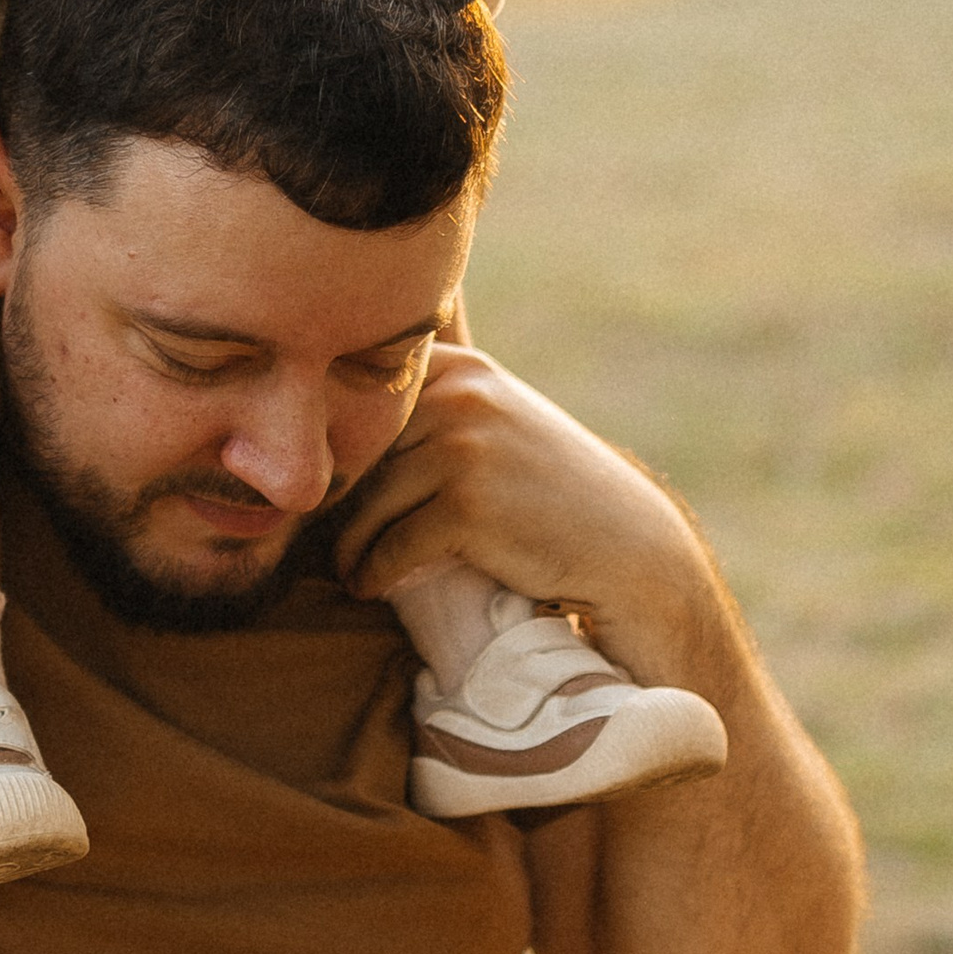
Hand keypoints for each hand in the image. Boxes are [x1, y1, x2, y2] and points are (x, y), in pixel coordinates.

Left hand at [336, 342, 716, 684]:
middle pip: (361, 452)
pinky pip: (392, 545)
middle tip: (327, 537)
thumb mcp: (498, 422)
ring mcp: (464, 448)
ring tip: (348, 568)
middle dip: (341, 500)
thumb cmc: (548, 493)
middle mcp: (461, 396)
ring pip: (369, 503)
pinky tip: (371, 584)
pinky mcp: (466, 507)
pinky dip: (374, 571)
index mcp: (463, 369)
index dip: (338, 445)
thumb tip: (333, 425)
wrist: (625, 548)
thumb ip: (437, 407)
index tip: (327, 483)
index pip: (366, 399)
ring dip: (351, 545)